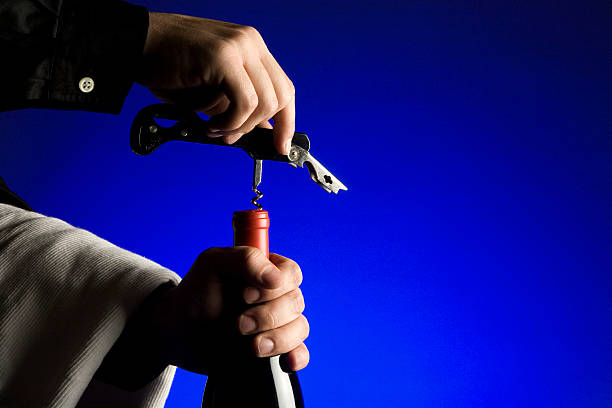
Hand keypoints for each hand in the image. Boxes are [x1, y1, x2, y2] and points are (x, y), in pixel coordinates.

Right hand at [137, 12, 295, 154]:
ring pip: (264, 103)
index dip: (286, 121)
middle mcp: (251, 43)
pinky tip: (210, 124)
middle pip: (281, 97)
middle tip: (233, 139)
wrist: (135, 44)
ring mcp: (239, 47)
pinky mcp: (224, 57)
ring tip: (215, 129)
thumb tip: (263, 132)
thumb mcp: (213, 88)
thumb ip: (239, 106)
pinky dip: (230, 122)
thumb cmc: (169, 66)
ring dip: (240, 127)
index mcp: (252, 47)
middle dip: (260, 128)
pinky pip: (245, 103)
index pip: (284, 88)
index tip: (281, 146)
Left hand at [153, 247, 308, 373]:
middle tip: (239, 324)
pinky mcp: (275, 348)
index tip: (245, 295)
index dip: (275, 287)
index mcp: (265, 270)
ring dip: (278, 338)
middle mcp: (276, 295)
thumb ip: (243, 259)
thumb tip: (275, 277)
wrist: (180, 333)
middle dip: (268, 315)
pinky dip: (297, 356)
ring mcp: (277, 323)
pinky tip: (284, 361)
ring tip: (252, 346)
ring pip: (300, 328)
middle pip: (296, 302)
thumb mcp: (211, 264)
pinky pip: (300, 352)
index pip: (291, 273)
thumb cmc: (196, 293)